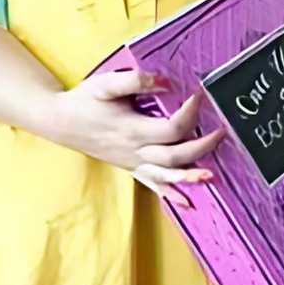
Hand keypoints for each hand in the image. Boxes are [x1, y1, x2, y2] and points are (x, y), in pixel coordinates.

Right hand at [45, 70, 224, 204]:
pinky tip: (188, 203)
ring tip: (213, 175)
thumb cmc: (85, 100)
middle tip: (221, 132)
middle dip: (202, 146)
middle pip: (176, 155)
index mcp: (132, 129)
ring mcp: (133, 163)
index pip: (171, 127)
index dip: (189, 113)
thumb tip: (167, 82)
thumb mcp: (106, 84)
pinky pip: (153, 185)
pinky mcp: (130, 168)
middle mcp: (136, 151)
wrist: (61, 121)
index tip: (199, 95)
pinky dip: (171, 195)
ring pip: (167, 175)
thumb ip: (136, 81)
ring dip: (191, 176)